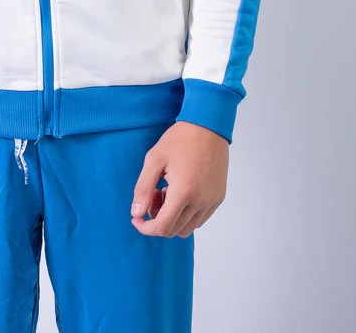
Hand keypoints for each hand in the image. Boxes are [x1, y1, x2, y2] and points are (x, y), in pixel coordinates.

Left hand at [130, 121, 228, 236]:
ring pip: (188, 228)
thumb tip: (136, 213)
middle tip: (152, 194)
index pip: (163, 227)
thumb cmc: (179, 139)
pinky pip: (200, 219)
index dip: (146, 228)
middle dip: (157, 219)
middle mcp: (201, 201)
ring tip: (166, 192)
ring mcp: (212, 201)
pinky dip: (186, 214)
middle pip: (174, 230)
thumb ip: (142, 188)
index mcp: (183, 192)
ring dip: (172, 218)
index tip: (136, 218)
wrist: (208, 125)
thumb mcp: (154, 159)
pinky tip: (180, 192)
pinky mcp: (219, 197)